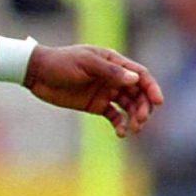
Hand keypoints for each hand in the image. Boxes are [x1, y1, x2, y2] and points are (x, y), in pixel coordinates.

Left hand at [26, 43, 161, 137]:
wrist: (37, 73)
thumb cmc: (61, 62)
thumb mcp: (85, 64)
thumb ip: (109, 71)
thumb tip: (135, 80)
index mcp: (114, 62)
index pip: (140, 75)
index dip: (151, 88)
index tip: (158, 101)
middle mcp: (114, 77)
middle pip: (138, 93)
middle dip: (143, 106)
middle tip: (142, 119)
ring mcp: (105, 91)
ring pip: (128, 105)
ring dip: (134, 117)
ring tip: (134, 129)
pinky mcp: (96, 104)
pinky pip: (114, 115)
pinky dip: (120, 124)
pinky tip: (121, 133)